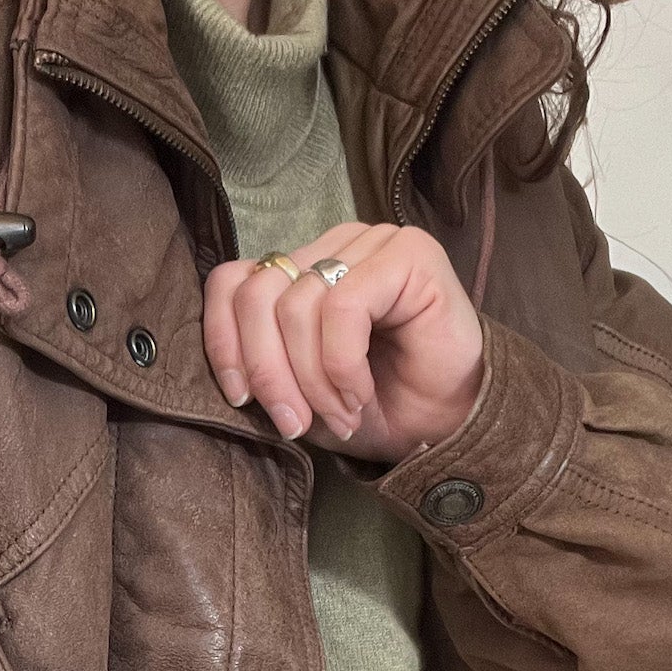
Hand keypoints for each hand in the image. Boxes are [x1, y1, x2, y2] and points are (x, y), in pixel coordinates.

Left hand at [203, 224, 484, 463]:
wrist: (449, 426)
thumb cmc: (377, 407)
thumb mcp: (298, 393)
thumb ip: (259, 367)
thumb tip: (226, 371)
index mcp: (301, 268)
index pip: (231, 282)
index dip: (222, 341)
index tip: (239, 399)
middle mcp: (333, 246)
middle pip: (257, 295)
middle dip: (268, 372)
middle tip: (294, 424)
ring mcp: (371, 244)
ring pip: (297, 306)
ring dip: (312, 380)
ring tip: (340, 415)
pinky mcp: (407, 255)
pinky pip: (343, 307)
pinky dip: (342, 364)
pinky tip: (359, 394)